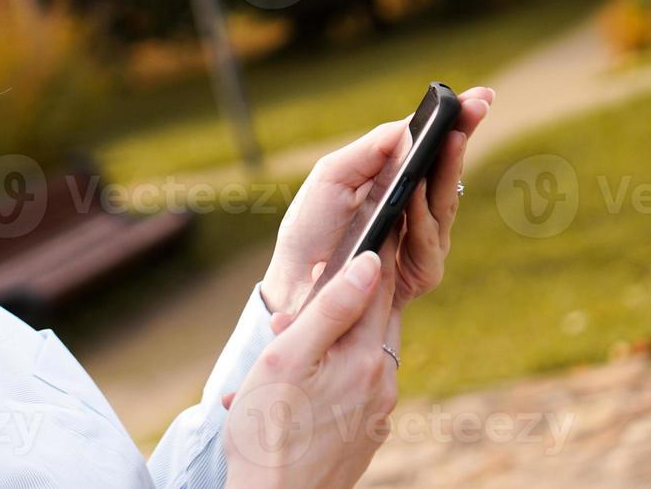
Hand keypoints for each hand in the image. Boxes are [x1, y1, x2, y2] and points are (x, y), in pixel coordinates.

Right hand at [222, 240, 400, 488]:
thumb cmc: (268, 431)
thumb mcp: (288, 357)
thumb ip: (331, 308)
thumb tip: (370, 263)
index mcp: (365, 358)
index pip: (378, 285)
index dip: (376, 248)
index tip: (380, 217)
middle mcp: (383, 383)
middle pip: (377, 317)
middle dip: (351, 294)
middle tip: (320, 280)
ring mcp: (378, 412)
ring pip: (363, 353)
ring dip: (331, 339)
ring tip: (284, 342)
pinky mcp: (366, 433)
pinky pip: (354, 386)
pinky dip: (329, 373)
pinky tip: (291, 386)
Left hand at [260, 87, 493, 316]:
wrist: (294, 283)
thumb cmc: (312, 229)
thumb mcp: (334, 177)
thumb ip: (372, 151)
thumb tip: (409, 124)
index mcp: (392, 180)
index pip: (430, 147)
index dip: (454, 122)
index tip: (478, 95)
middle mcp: (414, 208)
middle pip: (447, 169)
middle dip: (463, 134)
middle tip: (478, 105)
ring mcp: (422, 240)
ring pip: (445, 201)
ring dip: (448, 167)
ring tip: (451, 135)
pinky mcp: (421, 272)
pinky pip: (428, 240)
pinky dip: (421, 216)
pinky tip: (416, 192)